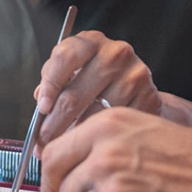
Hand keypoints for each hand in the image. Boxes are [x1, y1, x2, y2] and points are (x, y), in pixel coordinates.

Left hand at [34, 31, 162, 145]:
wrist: (137, 87)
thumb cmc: (96, 80)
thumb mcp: (73, 72)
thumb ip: (54, 81)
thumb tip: (42, 101)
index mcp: (91, 42)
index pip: (64, 58)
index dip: (50, 86)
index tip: (42, 108)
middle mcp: (115, 53)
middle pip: (74, 95)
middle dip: (53, 125)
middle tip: (43, 144)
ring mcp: (135, 74)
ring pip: (94, 116)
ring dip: (74, 138)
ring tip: (64, 150)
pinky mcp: (150, 97)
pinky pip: (117, 127)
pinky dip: (101, 141)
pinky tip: (93, 146)